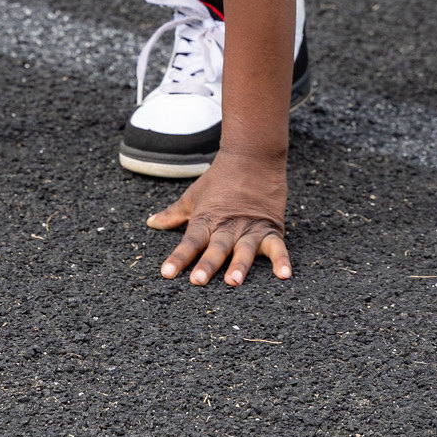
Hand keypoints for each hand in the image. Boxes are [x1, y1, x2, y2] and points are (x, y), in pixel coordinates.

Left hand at [147, 153, 291, 285]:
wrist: (252, 155)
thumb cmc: (220, 178)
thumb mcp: (193, 196)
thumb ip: (174, 214)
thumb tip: (151, 222)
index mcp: (207, 220)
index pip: (190, 242)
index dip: (178, 257)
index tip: (167, 273)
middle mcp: (227, 227)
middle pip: (216, 248)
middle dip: (207, 264)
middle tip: (198, 281)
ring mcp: (250, 229)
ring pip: (244, 250)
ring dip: (239, 265)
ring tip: (234, 280)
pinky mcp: (271, 228)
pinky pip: (277, 247)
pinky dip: (282, 260)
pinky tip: (284, 274)